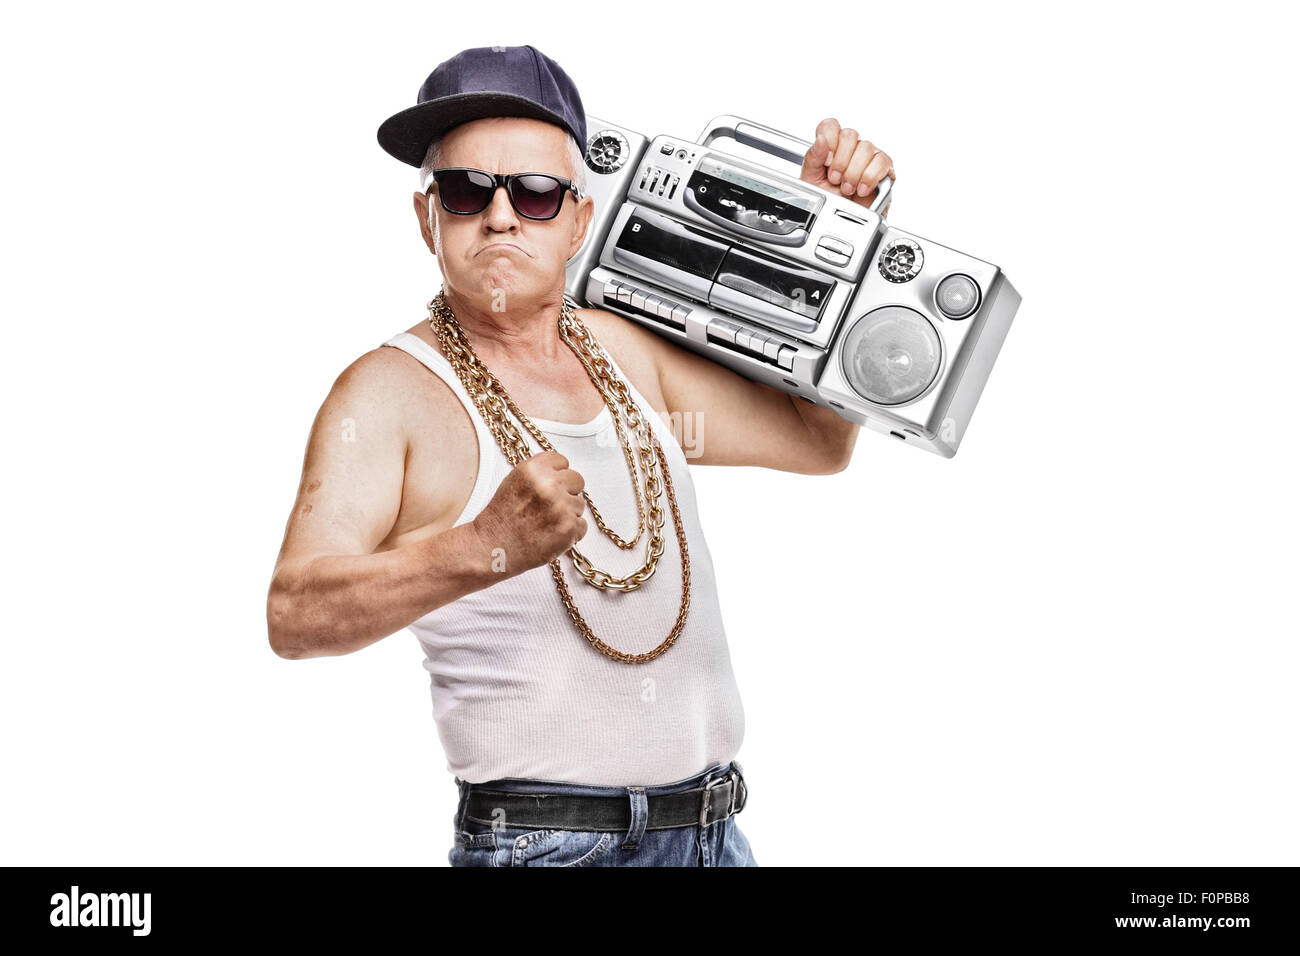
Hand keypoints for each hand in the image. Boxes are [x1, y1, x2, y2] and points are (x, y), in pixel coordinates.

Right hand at [471, 450, 587, 572]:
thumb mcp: (513, 482)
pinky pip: (582, 526)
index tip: (552, 484)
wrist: (492, 548)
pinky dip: (571, 533)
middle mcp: (548, 485)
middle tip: (552, 506)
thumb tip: (560, 471)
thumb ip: (537, 473)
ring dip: (568, 514)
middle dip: (567, 492)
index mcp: (533, 469)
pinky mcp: (569, 528)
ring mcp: (560, 507)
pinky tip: (552, 535)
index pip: (562, 461)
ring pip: (579, 504)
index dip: (558, 474)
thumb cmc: (500, 519)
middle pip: (577, 480)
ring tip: (547, 523)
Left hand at [799, 117, 894, 215]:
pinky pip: (882, 162)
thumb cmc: (828, 202)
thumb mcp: (812, 181)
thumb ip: (812, 158)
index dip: (828, 140)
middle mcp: (851, 149)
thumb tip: (820, 139)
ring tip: (847, 188)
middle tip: (835, 180)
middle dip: (840, 161)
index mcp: (832, 148)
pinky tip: (861, 189)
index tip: (825, 161)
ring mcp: (869, 158)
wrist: (841, 223)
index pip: (831, 126)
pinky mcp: (884, 170)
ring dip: (854, 172)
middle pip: (850, 134)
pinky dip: (870, 177)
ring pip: (866, 147)